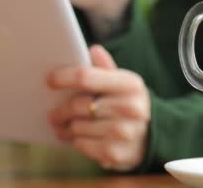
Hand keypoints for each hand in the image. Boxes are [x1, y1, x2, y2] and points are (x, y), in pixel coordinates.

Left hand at [47, 45, 149, 171]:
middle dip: (61, 110)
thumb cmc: (130, 105)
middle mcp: (129, 108)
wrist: (152, 139)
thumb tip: (93, 50)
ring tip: (65, 126)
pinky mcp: (114, 153)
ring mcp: (123, 132)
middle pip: (78, 105)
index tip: (50, 80)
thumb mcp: (125, 84)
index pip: (86, 77)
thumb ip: (107, 68)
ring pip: (77, 127)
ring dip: (67, 127)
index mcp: (130, 85)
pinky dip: (76, 141)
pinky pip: (81, 145)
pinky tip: (78, 137)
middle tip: (52, 113)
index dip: (64, 78)